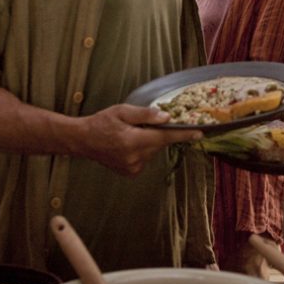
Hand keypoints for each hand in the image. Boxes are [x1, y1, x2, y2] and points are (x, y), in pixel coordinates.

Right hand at [75, 104, 201, 175]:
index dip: (184, 134)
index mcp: (133, 141)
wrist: (83, 140)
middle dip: (158, 132)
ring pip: (153, 150)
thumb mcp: (122, 111)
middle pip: (159, 143)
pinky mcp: (131, 172)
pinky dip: (142, 149)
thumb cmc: (102, 122)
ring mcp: (133, 167)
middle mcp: (135, 157)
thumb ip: (145, 115)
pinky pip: (146, 158)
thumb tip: (166, 117)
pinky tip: (128, 144)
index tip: (200, 133)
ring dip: (148, 141)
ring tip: (130, 133)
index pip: (165, 137)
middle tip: (142, 124)